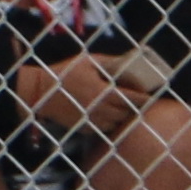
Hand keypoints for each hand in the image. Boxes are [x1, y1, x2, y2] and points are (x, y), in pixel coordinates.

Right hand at [16, 49, 134, 138]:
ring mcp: (93, 121)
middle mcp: (101, 109)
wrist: (40, 93)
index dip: (144, 98)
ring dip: (122, 116)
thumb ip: (110, 63)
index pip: (132, 99)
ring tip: (122, 107)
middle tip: (138, 101)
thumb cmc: (64, 73)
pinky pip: (105, 128)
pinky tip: (106, 113)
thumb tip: (128, 62)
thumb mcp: (88, 61)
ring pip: (117, 122)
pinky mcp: (86, 128)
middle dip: (134, 107)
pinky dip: (109, 122)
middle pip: (127, 113)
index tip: (150, 96)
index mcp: (104, 92)